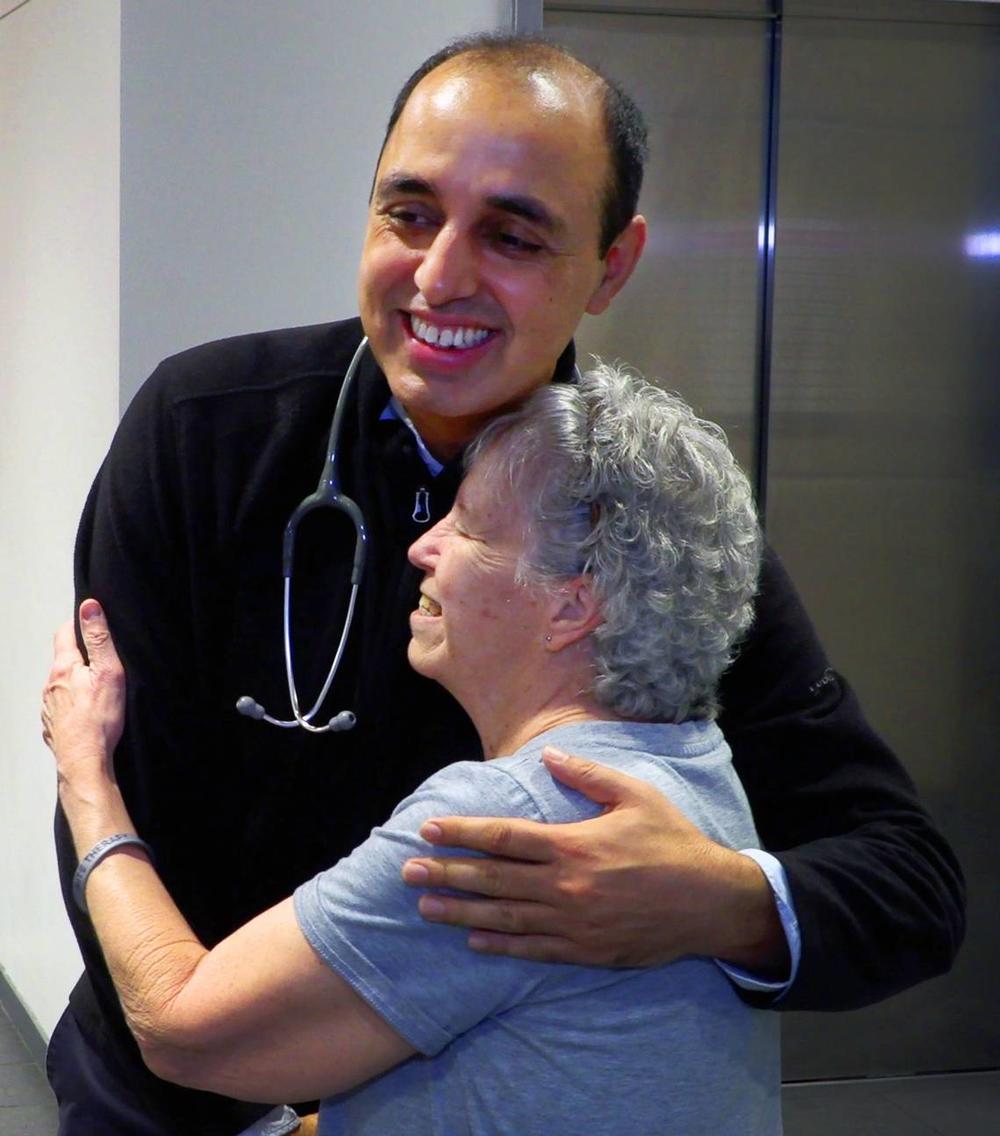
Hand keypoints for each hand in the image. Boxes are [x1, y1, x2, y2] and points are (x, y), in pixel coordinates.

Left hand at [41, 599, 125, 785]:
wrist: (84, 761)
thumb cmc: (99, 719)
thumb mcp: (108, 672)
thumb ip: (99, 639)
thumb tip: (89, 607)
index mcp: (63, 667)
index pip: (64, 633)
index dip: (77, 624)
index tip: (91, 624)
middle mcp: (50, 684)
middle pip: (63, 660)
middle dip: (80, 656)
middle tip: (101, 660)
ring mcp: (48, 706)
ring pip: (61, 684)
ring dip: (76, 681)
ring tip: (97, 689)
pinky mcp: (52, 724)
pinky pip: (60, 706)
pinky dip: (73, 704)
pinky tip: (88, 712)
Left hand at [402, 747, 787, 972]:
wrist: (710, 902)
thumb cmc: (672, 842)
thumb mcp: (635, 794)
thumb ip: (587, 774)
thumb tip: (546, 754)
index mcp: (573, 844)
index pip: (503, 837)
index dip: (462, 833)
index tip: (429, 829)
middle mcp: (565, 886)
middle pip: (493, 879)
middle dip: (447, 872)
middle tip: (407, 871)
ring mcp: (572, 923)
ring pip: (504, 917)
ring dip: (460, 911)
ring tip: (425, 906)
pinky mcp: (585, 950)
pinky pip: (532, 950)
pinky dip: (500, 946)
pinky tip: (473, 941)